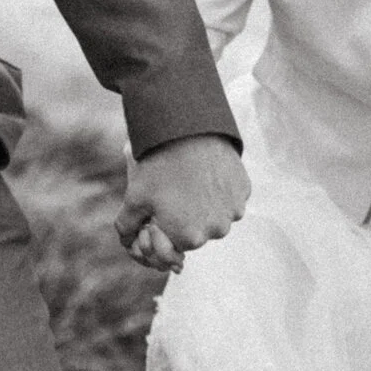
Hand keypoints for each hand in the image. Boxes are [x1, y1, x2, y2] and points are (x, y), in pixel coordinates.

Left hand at [116, 134, 247, 272]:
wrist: (187, 128)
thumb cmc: (157, 165)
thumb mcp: (134, 198)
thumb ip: (127, 226)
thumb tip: (125, 241)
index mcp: (189, 238)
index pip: (176, 242)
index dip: (165, 224)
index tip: (160, 203)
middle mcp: (217, 230)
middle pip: (197, 230)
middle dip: (185, 216)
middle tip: (175, 189)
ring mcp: (234, 209)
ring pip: (216, 214)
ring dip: (205, 204)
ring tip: (191, 178)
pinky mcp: (244, 190)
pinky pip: (230, 197)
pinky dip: (220, 189)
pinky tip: (206, 171)